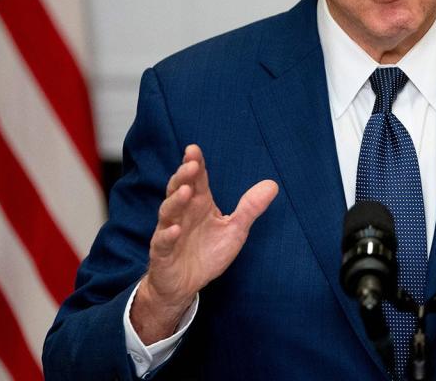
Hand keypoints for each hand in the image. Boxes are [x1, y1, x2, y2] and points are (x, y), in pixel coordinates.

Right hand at [131, 144, 278, 343]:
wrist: (185, 285)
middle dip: (183, 176)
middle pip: (178, 189)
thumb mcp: (234, 230)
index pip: (196, 180)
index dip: (194, 164)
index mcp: (199, 204)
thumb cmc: (207, 253)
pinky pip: (162, 242)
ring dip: (175, 201)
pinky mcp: (162, 253)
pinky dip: (168, 235)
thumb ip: (250, 208)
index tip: (194, 149)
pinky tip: (175, 229)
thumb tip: (272, 184)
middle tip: (190, 163)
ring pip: (168, 212)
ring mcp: (169, 232)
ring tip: (185, 190)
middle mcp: (182, 214)